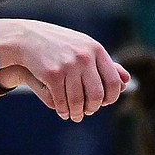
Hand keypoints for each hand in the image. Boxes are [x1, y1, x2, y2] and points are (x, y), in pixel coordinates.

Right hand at [0, 19, 129, 120]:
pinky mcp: (52, 74)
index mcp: (96, 50)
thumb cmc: (61, 46)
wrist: (28, 38)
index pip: (113, 82)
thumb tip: (126, 81)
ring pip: (78, 101)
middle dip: (92, 108)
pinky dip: (63, 110)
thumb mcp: (85, 49)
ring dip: (76, 113)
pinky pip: (61, 101)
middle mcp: (84, 57)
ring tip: (74, 115)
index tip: (103, 103)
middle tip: (88, 111)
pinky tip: (62, 112)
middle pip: (97, 94)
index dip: (110, 97)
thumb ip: (106, 64)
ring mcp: (68, 65)